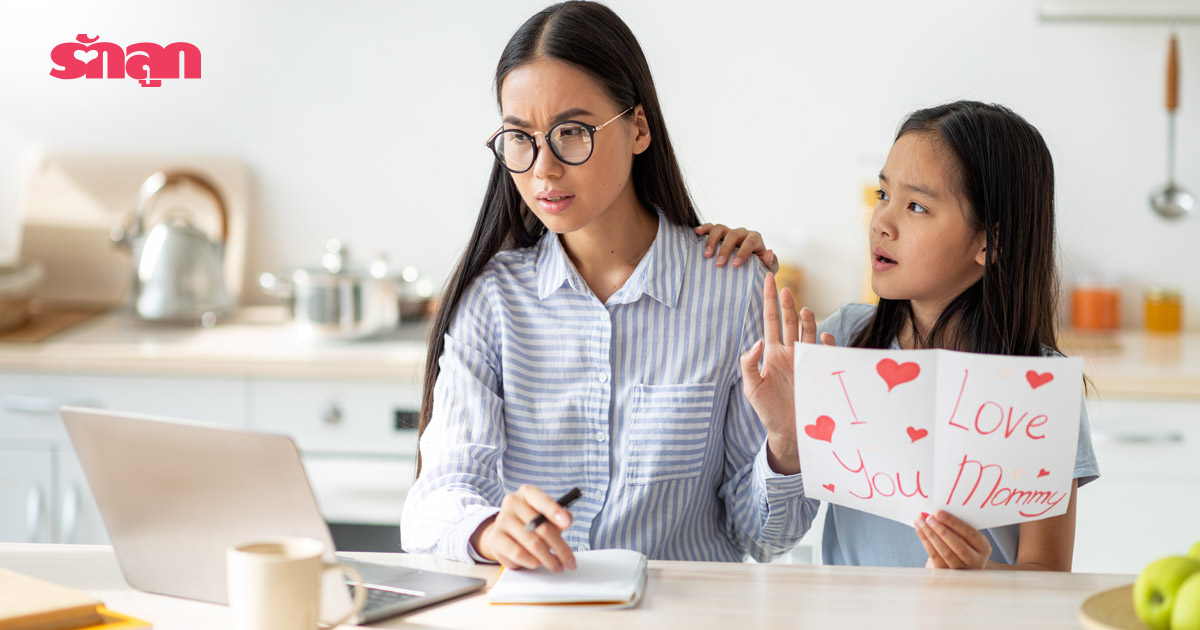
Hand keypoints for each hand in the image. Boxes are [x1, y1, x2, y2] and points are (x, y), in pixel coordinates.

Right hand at [470, 485, 575, 571]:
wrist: (504, 532)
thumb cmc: (529, 522)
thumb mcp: (545, 516)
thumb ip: (558, 519)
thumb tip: (565, 522)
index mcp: (527, 493)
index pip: (542, 500)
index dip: (555, 512)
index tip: (567, 524)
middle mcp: (512, 503)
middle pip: (541, 527)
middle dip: (560, 548)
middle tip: (569, 561)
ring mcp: (502, 520)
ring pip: (532, 543)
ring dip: (548, 559)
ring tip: (556, 565)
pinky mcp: (495, 538)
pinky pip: (517, 553)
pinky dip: (531, 561)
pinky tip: (537, 563)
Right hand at [695, 223, 777, 272]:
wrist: (747, 267)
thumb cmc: (758, 269)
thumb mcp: (768, 269)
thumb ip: (771, 262)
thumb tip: (769, 252)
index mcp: (755, 239)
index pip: (750, 241)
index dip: (743, 251)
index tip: (735, 264)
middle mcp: (742, 233)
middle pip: (733, 235)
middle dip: (725, 249)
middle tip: (718, 264)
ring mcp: (729, 232)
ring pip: (720, 228)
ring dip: (712, 240)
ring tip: (706, 255)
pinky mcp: (718, 234)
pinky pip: (710, 227)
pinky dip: (704, 228)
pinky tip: (696, 232)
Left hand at [739, 273, 833, 474]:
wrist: (790, 431)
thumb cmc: (768, 411)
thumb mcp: (752, 389)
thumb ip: (749, 365)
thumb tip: (756, 342)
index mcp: (773, 354)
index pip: (770, 320)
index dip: (769, 300)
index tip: (768, 279)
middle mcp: (790, 353)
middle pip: (790, 321)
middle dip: (787, 304)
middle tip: (784, 289)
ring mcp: (806, 361)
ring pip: (808, 332)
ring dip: (807, 320)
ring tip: (803, 310)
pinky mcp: (819, 372)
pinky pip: (825, 352)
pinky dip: (825, 342)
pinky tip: (822, 336)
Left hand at [915, 510, 991, 569]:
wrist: (958, 563)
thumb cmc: (961, 543)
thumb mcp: (965, 535)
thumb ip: (955, 526)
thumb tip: (936, 514)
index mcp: (983, 548)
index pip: (970, 534)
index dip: (954, 523)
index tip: (939, 513)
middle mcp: (975, 561)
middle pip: (958, 546)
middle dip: (941, 531)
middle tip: (928, 518)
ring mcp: (962, 570)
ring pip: (945, 553)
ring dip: (930, 535)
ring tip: (920, 522)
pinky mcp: (947, 574)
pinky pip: (935, 558)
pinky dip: (925, 542)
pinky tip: (920, 531)